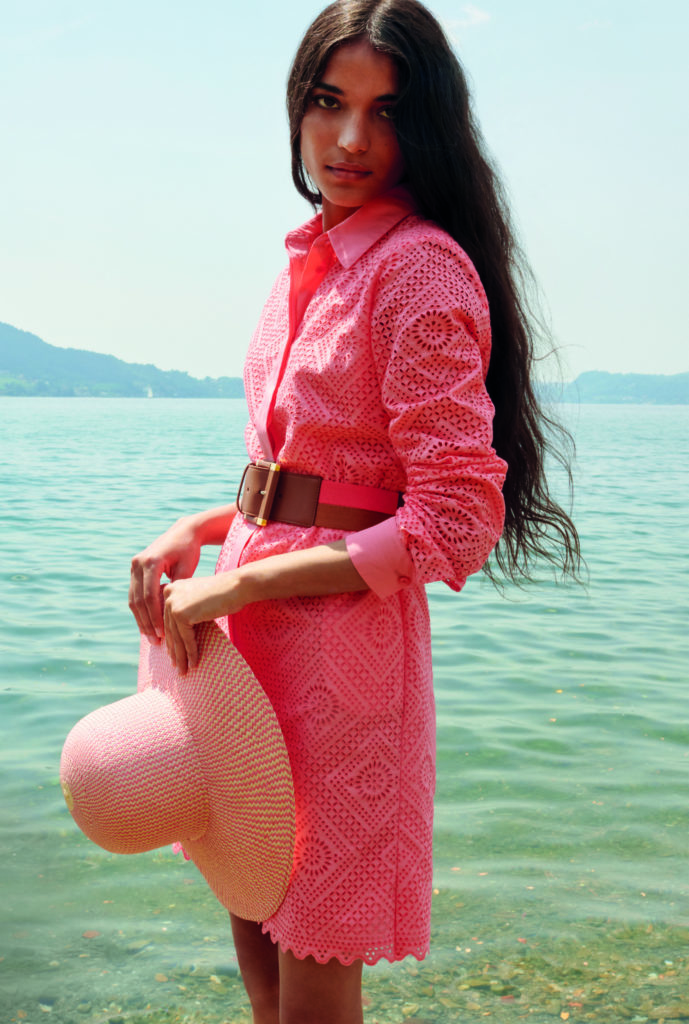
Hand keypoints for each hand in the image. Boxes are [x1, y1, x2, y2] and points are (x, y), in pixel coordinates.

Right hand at [129, 518, 202, 640]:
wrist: (183, 532)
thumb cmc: (189, 550)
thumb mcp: (187, 568)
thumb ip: (178, 588)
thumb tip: (171, 612)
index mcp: (151, 562)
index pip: (150, 596)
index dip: (155, 617)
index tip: (163, 634)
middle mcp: (138, 563)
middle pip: (138, 600)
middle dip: (146, 623)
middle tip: (156, 641)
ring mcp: (134, 566)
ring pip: (133, 599)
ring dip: (141, 620)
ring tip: (151, 637)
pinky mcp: (135, 570)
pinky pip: (134, 594)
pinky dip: (140, 611)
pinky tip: (148, 625)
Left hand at [162, 573, 244, 673]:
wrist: (237, 586)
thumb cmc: (224, 594)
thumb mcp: (199, 600)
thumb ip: (187, 610)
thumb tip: (178, 632)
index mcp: (171, 589)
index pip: (168, 620)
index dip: (171, 640)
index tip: (173, 655)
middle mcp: (168, 595)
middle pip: (170, 629)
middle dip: (175, 650)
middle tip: (177, 667)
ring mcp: (173, 604)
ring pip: (177, 637)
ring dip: (181, 656)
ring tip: (184, 671)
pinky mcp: (181, 614)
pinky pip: (186, 639)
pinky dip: (191, 653)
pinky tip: (193, 664)